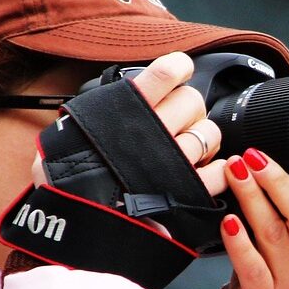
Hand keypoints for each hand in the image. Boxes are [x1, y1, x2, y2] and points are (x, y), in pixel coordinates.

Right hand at [30, 51, 229, 194]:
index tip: (179, 72)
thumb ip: (103, 111)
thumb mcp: (74, 129)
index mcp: (126, 109)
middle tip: (178, 123)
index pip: (166, 72)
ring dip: (204, 140)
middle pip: (192, 100)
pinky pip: (218, 172)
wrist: (75, 220)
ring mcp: (172, 161)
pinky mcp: (186, 190)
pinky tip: (211, 170)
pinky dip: (220, 170)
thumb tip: (120, 95)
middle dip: (190, 109)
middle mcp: (152, 131)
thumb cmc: (69, 175)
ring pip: (209, 133)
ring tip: (187, 151)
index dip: (178, 68)